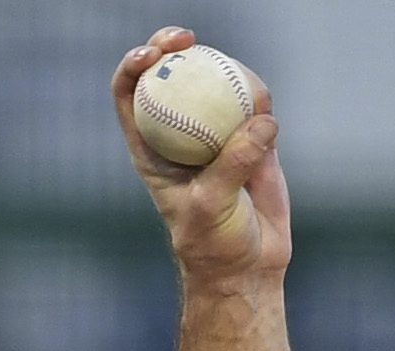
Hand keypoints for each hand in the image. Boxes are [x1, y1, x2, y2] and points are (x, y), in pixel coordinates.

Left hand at [113, 27, 291, 288]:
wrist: (247, 267)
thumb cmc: (213, 245)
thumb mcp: (211, 208)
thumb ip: (232, 165)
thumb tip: (260, 122)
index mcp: (151, 148)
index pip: (130, 95)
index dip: (134, 65)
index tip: (152, 54)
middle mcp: (179, 133)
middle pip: (170, 75)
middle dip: (174, 46)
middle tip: (188, 39)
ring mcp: (215, 132)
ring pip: (215, 82)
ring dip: (225, 68)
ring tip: (241, 81)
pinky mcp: (251, 137)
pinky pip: (255, 102)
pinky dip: (259, 95)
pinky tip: (264, 105)